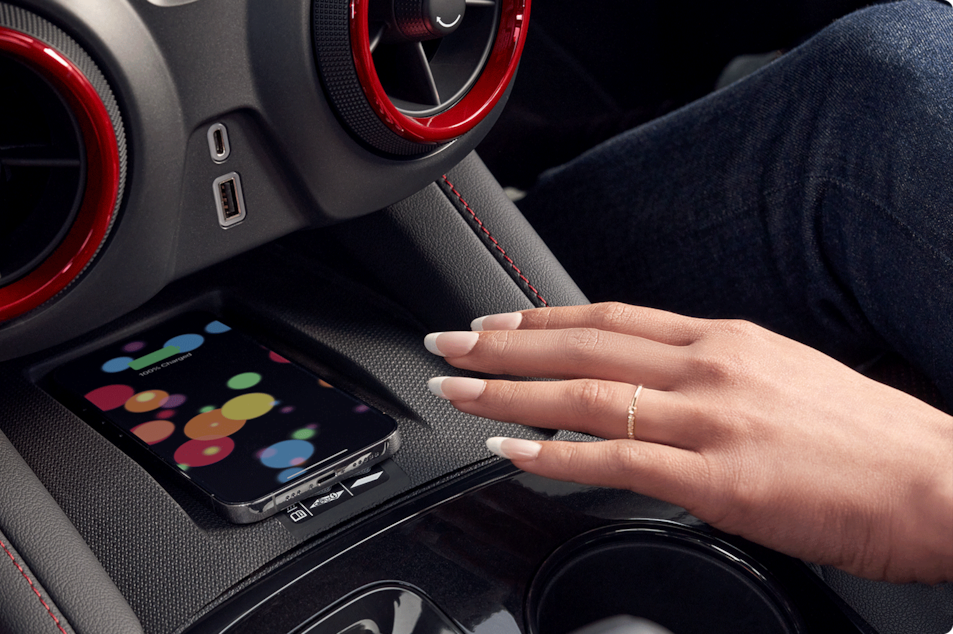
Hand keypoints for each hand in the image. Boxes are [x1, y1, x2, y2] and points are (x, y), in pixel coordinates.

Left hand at [424, 303, 952, 582]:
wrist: (944, 485)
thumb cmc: (869, 441)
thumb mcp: (783, 378)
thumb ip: (711, 376)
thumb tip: (653, 387)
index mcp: (724, 340)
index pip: (609, 316)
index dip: (539, 316)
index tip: (493, 319)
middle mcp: (709, 366)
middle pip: (579, 344)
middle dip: (500, 343)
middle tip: (445, 343)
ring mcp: (711, 419)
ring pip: (582, 393)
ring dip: (505, 393)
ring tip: (455, 392)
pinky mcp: (719, 477)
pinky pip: (615, 459)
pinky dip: (553, 455)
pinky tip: (510, 452)